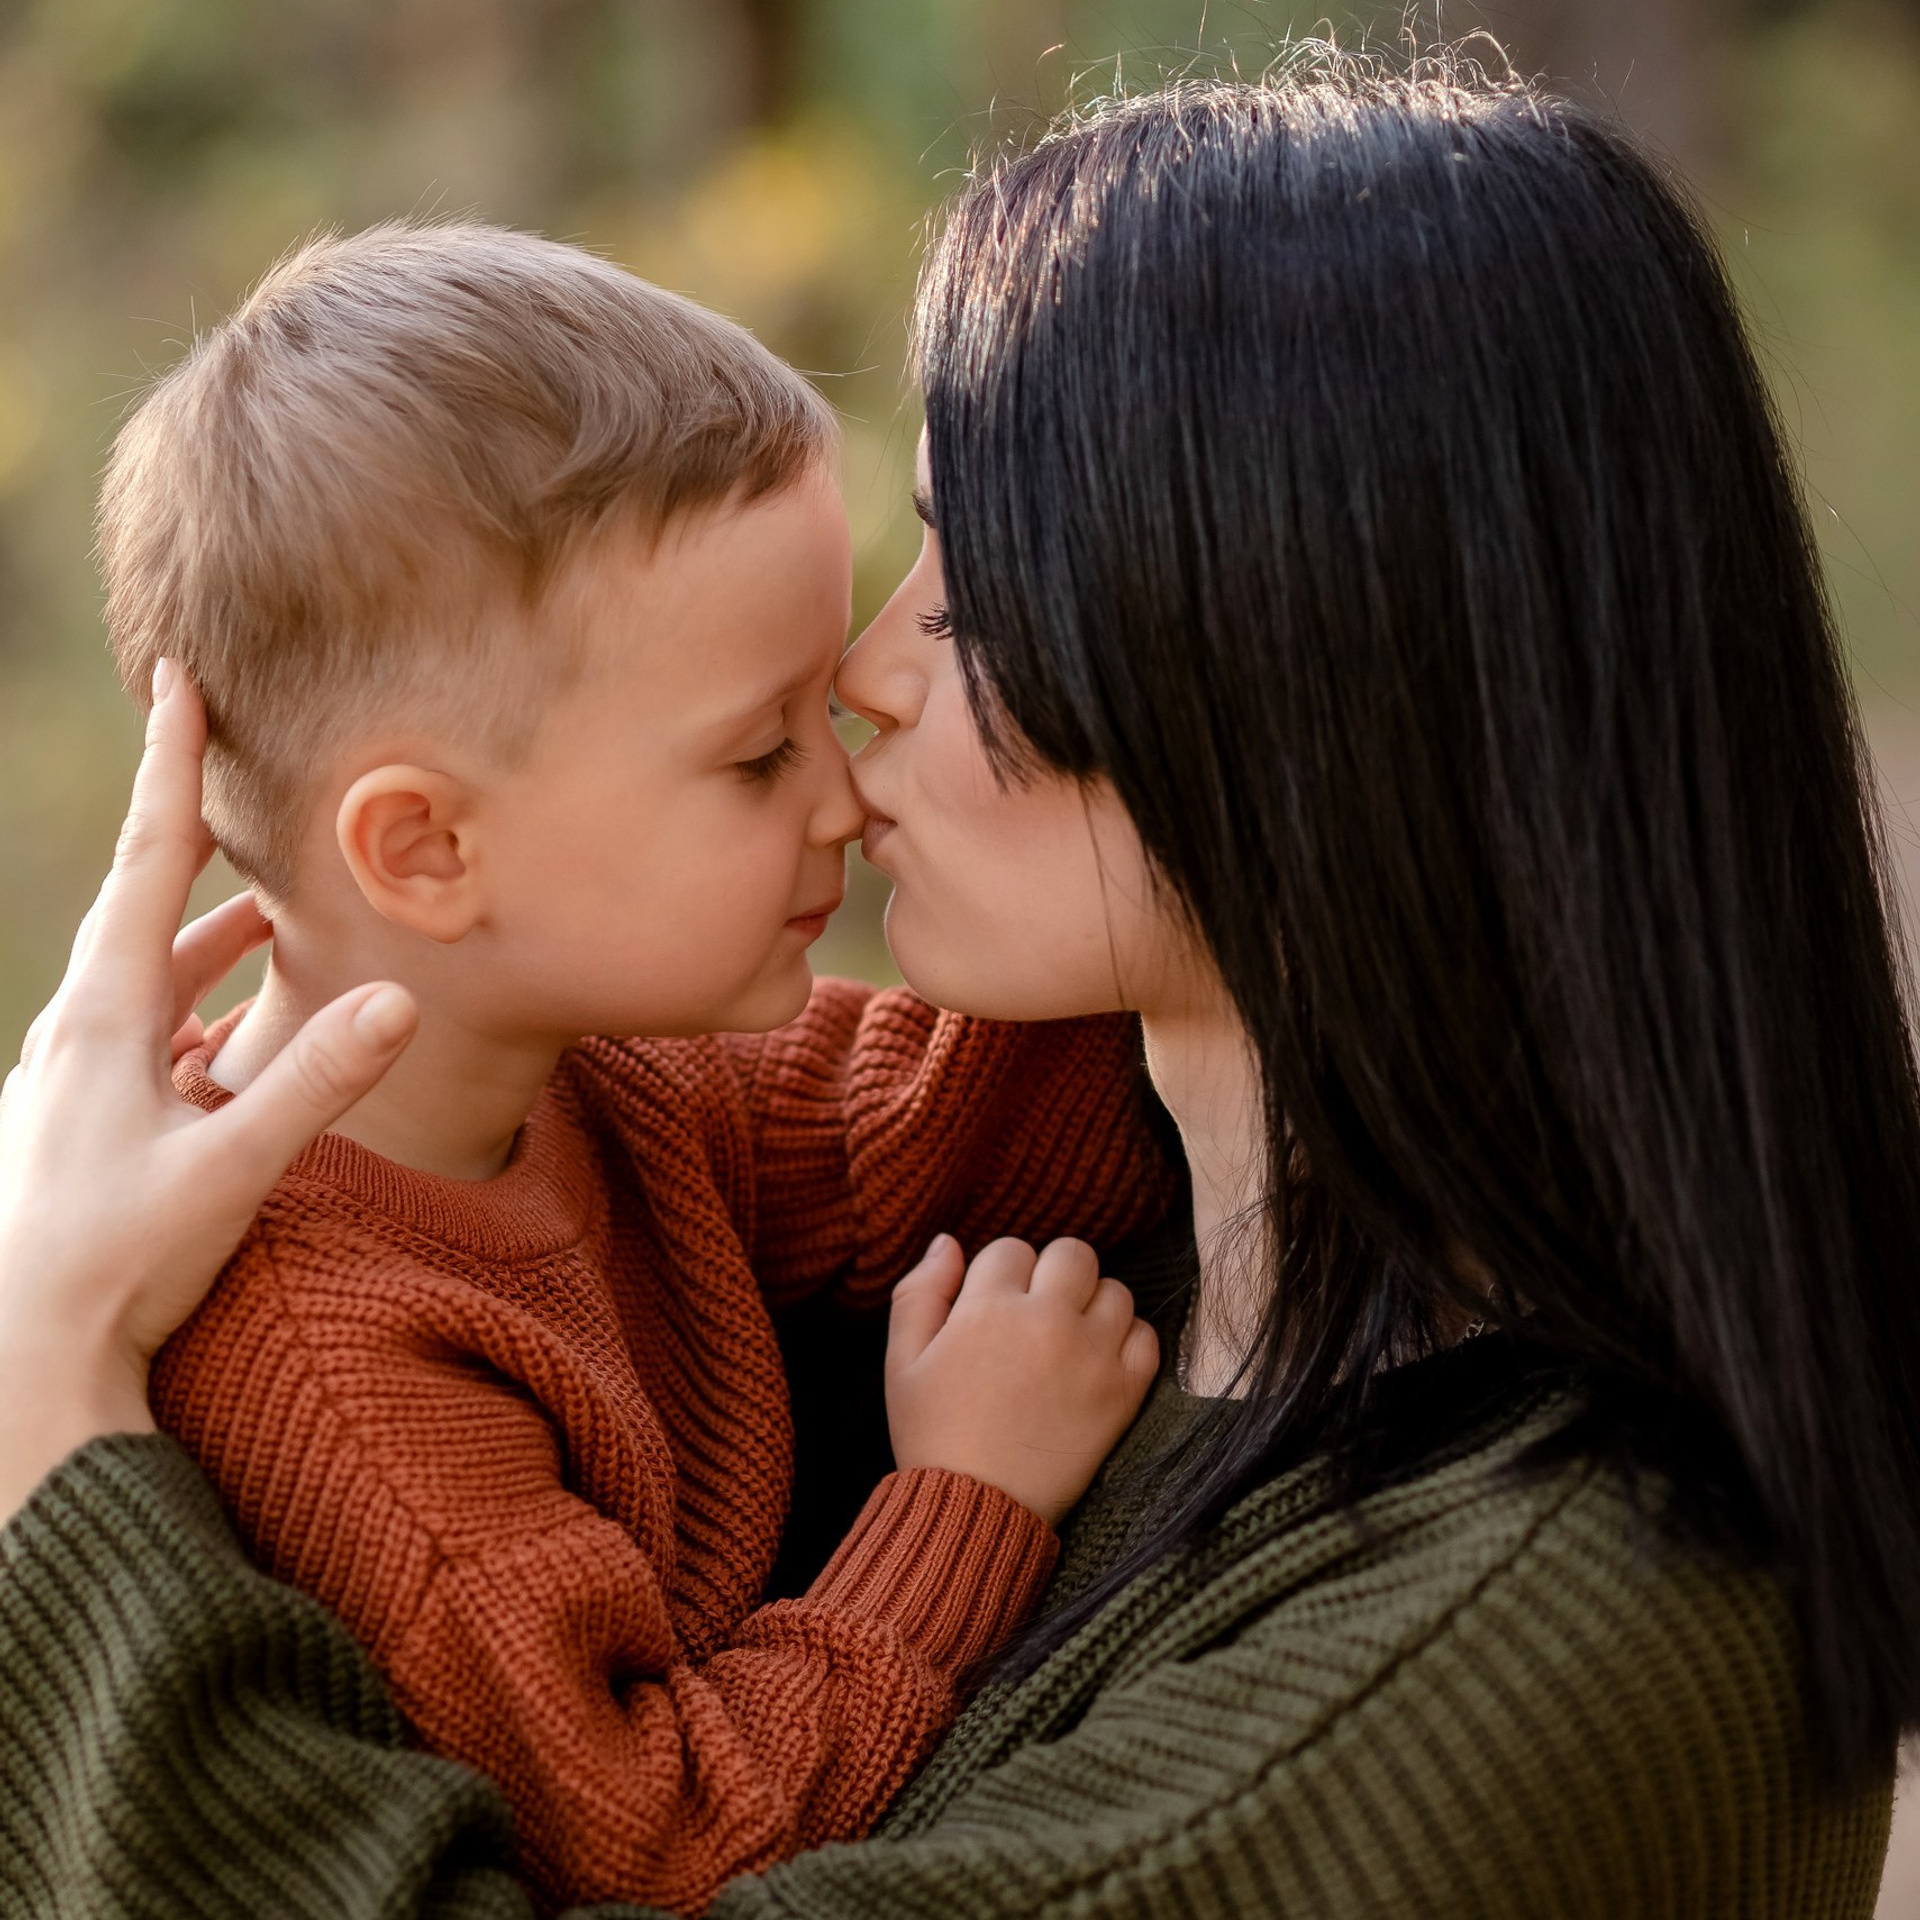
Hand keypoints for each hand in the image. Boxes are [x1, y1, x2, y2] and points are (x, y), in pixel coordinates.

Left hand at [0, 662, 418, 1524]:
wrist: (21, 1359)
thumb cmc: (114, 1262)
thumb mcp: (230, 1169)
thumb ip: (315, 1081)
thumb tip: (397, 998)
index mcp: (103, 1020)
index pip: (145, 865)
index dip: (169, 772)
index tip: (175, 682)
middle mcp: (80, 1036)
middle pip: (143, 910)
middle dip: (192, 843)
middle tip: (227, 777)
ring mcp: (75, 1082)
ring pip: (146, 981)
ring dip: (205, 943)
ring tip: (266, 921)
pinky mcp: (86, 1125)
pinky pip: (147, 1043)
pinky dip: (195, 1017)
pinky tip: (229, 1044)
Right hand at [885, 1234, 1158, 1527]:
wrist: (977, 1510)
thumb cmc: (934, 1436)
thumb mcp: (902, 1362)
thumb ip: (919, 1293)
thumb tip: (948, 1242)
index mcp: (990, 1308)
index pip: (1012, 1249)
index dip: (1000, 1276)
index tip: (993, 1310)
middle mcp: (1048, 1321)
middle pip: (1072, 1254)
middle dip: (1053, 1275)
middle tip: (1035, 1315)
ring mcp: (1093, 1355)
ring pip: (1115, 1290)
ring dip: (1092, 1305)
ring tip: (1068, 1339)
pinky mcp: (1124, 1392)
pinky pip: (1147, 1338)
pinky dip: (1128, 1341)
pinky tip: (1098, 1361)